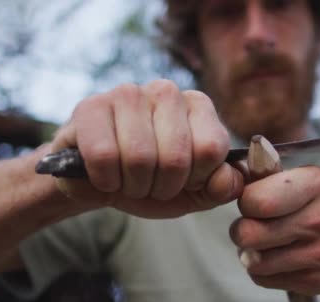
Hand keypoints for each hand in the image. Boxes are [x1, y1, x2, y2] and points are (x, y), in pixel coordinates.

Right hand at [51, 80, 242, 217]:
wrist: (100, 182)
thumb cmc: (153, 182)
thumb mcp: (195, 192)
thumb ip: (222, 187)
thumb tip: (228, 178)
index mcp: (198, 106)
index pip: (211, 148)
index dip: (196, 179)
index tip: (184, 181)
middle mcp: (167, 92)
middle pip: (176, 157)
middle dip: (163, 187)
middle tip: (152, 185)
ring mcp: (128, 94)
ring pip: (139, 158)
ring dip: (133, 185)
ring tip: (129, 180)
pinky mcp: (91, 106)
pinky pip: (104, 156)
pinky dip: (105, 180)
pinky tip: (104, 175)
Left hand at [230, 166, 319, 294]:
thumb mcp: (306, 178)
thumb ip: (268, 174)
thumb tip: (233, 173)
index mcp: (318, 184)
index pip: (254, 200)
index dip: (246, 202)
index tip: (256, 202)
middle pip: (248, 234)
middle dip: (242, 230)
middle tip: (254, 226)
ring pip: (254, 261)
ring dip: (251, 253)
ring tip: (265, 243)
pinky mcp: (318, 281)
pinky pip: (264, 279)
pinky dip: (263, 270)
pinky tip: (279, 258)